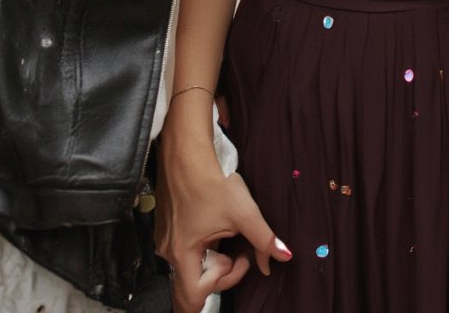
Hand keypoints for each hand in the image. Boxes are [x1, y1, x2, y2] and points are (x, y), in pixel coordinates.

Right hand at [155, 153, 290, 312]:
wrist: (187, 151)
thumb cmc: (211, 180)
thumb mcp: (243, 212)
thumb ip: (264, 240)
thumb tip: (283, 257)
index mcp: (183, 254)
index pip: (196, 296)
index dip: (225, 282)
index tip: (241, 259)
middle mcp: (168, 252)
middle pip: (196, 283)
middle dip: (222, 272)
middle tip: (238, 249)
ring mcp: (165, 240)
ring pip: (193, 266)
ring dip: (214, 257)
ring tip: (228, 231)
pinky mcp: (167, 228)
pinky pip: (186, 250)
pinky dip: (204, 246)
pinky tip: (215, 224)